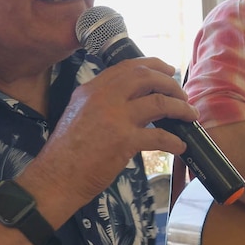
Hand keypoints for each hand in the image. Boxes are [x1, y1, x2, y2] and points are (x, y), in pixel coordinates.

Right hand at [24, 57, 197, 212]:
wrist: (55, 178)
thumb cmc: (67, 152)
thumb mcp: (80, 114)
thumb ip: (103, 102)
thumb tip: (135, 101)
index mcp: (92, 89)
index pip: (128, 67)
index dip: (154, 66)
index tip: (169, 71)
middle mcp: (103, 97)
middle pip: (147, 77)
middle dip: (171, 84)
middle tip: (183, 95)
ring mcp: (114, 118)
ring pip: (159, 103)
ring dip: (180, 108)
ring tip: (190, 115)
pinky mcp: (123, 141)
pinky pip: (159, 137)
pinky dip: (174, 141)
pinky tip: (180, 146)